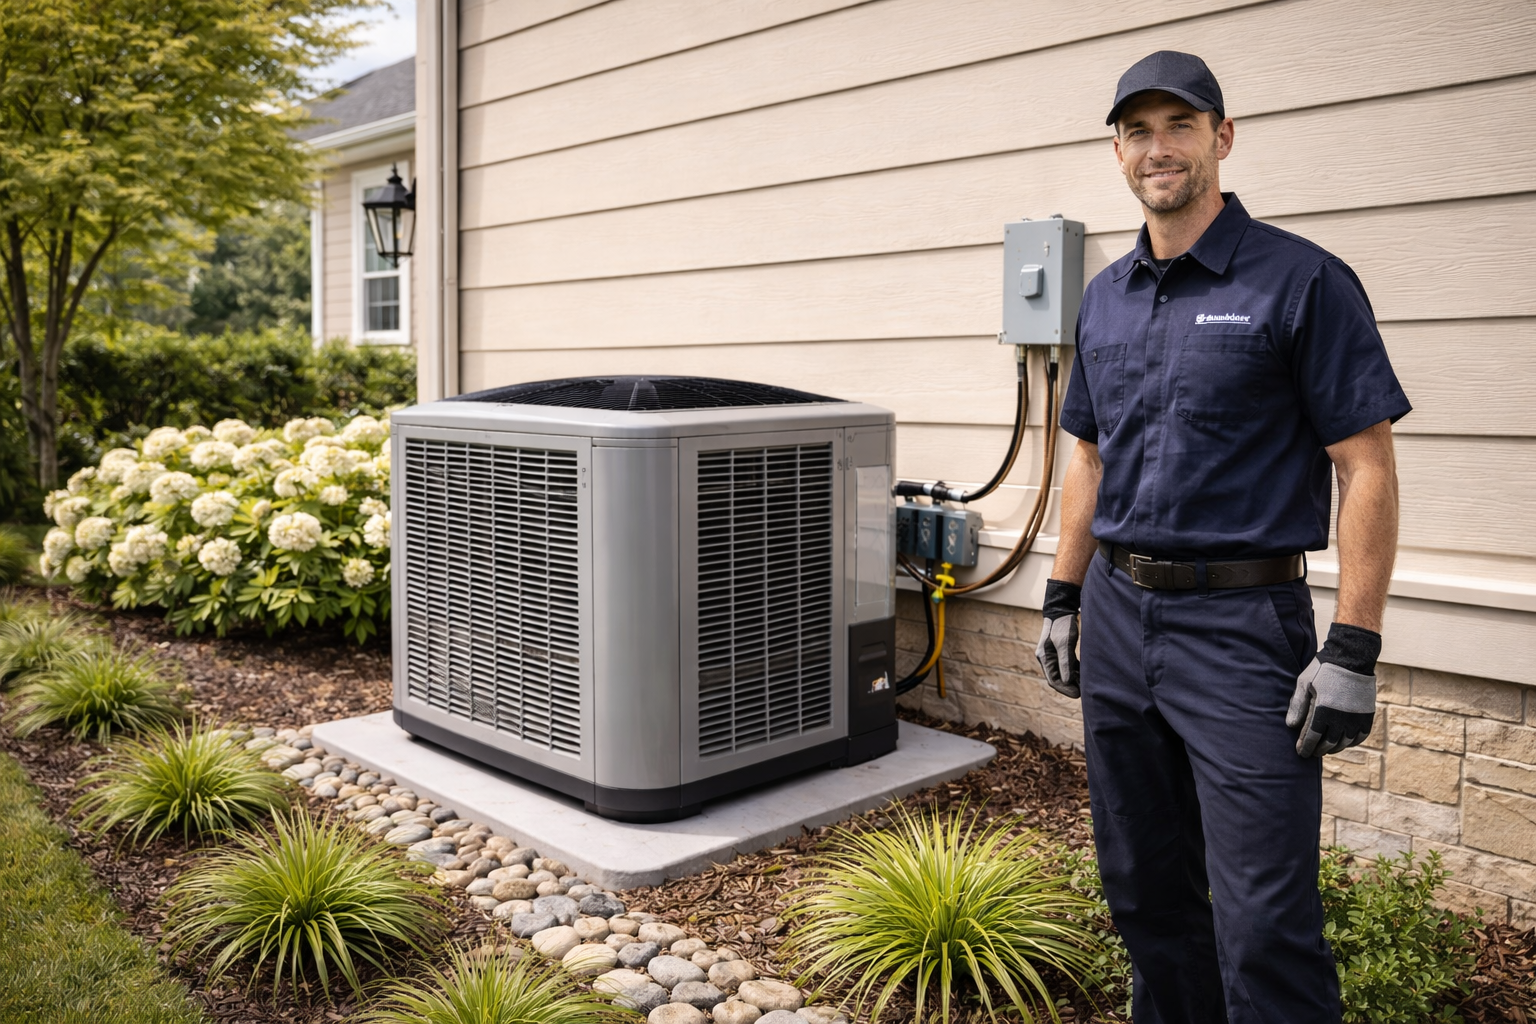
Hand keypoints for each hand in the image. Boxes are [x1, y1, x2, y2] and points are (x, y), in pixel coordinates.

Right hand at [1036, 579, 1081, 698]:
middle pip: (1057, 678)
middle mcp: (1046, 657)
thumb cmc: (1062, 624)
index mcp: (1044, 657)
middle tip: (1084, 693)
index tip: (1078, 695)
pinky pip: (1066, 665)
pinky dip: (1074, 671)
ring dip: (1073, 679)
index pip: (1053, 680)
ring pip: (1062, 672)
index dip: (1065, 689)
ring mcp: (1053, 654)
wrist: (1061, 608)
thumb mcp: (1065, 643)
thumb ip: (1065, 662)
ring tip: (1086, 685)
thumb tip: (1067, 681)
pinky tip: (1084, 674)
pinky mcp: (1060, 650)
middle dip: (1070, 686)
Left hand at [1286, 623, 1380, 756]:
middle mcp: (1341, 718)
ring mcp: (1356, 718)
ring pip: (1344, 742)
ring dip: (1334, 748)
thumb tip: (1291, 726)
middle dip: (1318, 750)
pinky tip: (1343, 742)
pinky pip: (1360, 736)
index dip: (1305, 747)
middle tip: (1311, 753)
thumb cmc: (1324, 669)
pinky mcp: (1367, 715)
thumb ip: (1298, 705)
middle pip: (1328, 743)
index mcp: (1323, 710)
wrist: (1352, 657)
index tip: (1300, 753)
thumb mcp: (1304, 683)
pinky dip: (1351, 742)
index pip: (1312, 737)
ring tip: (1325, 749)